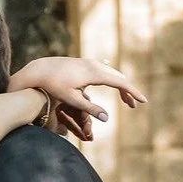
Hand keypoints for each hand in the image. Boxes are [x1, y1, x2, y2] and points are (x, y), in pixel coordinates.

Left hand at [10, 57, 145, 141]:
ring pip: (111, 73)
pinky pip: (103, 69)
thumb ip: (90, 108)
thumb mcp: (72, 100)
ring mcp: (89, 62)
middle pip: (118, 78)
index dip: (132, 93)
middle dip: (128, 91)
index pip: (120, 83)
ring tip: (125, 97)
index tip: (143, 101)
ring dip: (119, 84)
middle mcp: (94, 65)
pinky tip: (112, 78)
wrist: (39, 70)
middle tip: (135, 104)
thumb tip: (108, 119)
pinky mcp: (83, 62)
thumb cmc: (54, 86)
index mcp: (94, 74)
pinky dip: (110, 77)